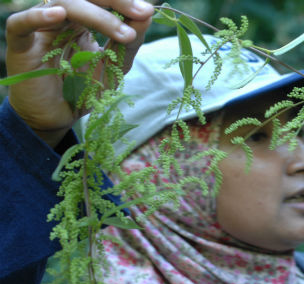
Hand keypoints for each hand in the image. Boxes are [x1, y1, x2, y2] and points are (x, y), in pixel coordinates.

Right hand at [5, 0, 153, 147]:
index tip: (147, 12)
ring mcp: (40, 29)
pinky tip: (59, 14)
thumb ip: (129, 43)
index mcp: (82, 19)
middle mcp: (60, 17)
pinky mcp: (21, 45)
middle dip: (115, 1)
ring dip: (96, 15)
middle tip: (140, 12)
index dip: (124, 1)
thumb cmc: (85, 89)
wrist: (59, 117)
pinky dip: (38, 16)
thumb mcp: (115, 67)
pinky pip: (21, 24)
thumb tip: (147, 15)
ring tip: (122, 33)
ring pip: (62, 3)